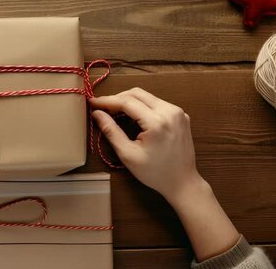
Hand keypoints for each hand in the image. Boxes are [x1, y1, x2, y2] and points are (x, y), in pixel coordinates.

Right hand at [90, 88, 203, 202]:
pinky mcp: (181, 115)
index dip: (107, 101)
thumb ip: (111, 131)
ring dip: (129, 101)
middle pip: (137, 93)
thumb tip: (96, 113)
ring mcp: (178, 112)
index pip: (127, 102)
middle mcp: (170, 111)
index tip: (92, 102)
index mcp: (157, 122)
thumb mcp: (128, 154)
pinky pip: (157, 103)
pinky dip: (142, 105)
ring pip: (147, 96)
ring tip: (114, 111)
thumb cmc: (154, 173)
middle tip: (102, 107)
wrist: (183, 182)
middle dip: (117, 98)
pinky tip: (133, 115)